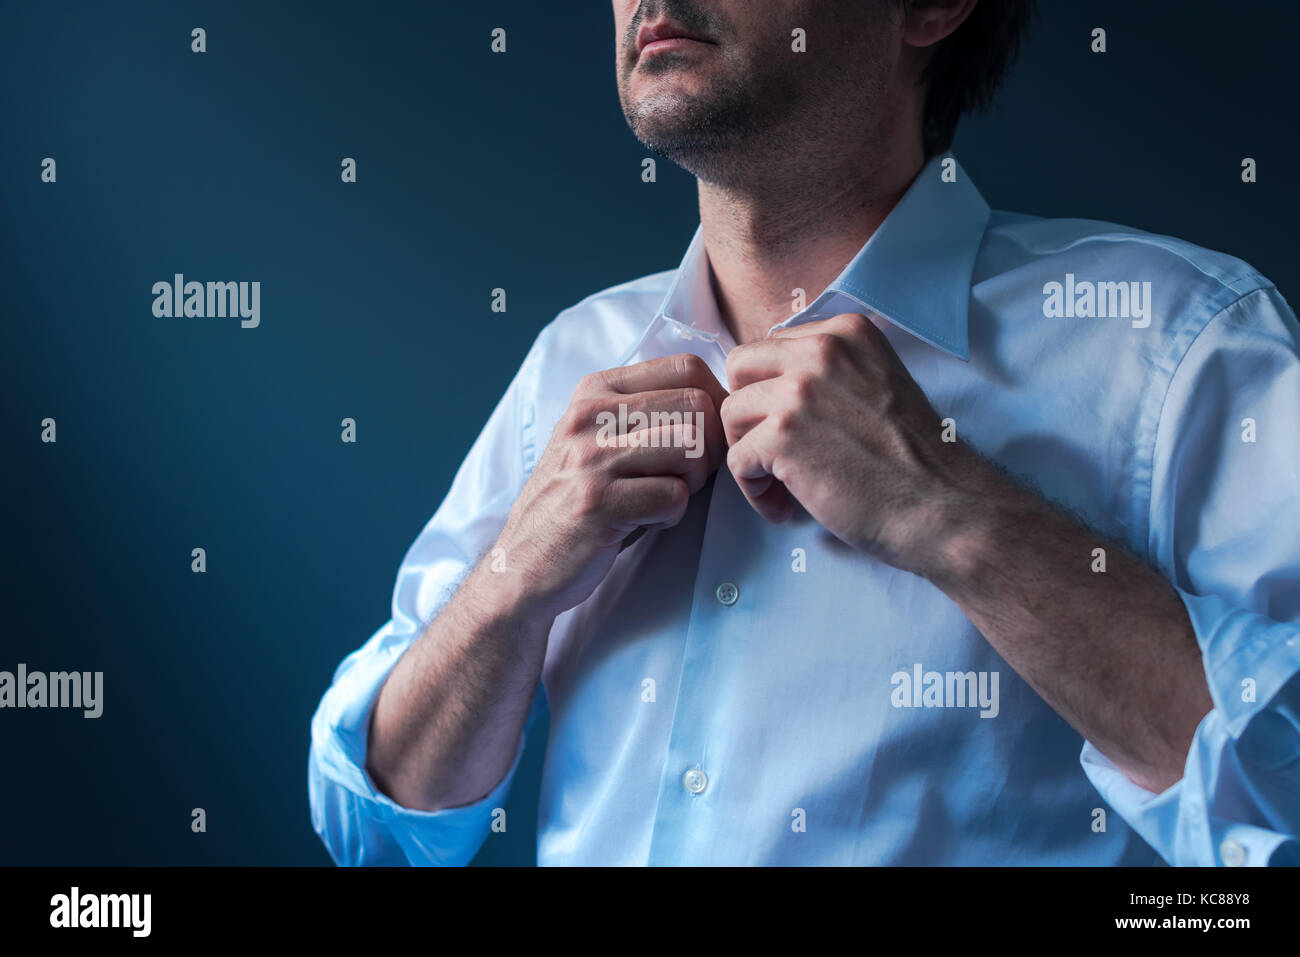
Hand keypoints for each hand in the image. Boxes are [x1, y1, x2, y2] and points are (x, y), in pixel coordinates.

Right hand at [492, 354, 727, 618]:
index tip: (706, 439)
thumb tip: (721, 399)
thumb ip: (647, 412)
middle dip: (710, 448)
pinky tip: (643, 521)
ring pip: (692, 448)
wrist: (522, 561)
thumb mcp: (600, 439)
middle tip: (687, 477)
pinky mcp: (596, 503)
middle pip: (698, 407)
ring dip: (692, 482)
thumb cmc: (577, 499)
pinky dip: (671, 516)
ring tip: (662, 497)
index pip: (687, 367)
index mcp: (595, 390)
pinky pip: (674, 497)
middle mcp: (589, 415)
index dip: (715, 405)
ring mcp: (590, 458)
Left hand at [720, 313, 982, 573]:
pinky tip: (783, 508)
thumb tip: (769, 385)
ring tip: (781, 487)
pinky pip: (737, 460)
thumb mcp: (876, 384)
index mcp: (846, 332)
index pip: (770, 348)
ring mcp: (800, 390)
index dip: (770, 392)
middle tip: (771, 453)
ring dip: (749, 456)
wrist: (945, 507)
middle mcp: (822, 350)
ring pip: (731, 415)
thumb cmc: (915, 461)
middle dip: (747, 413)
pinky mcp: (784, 435)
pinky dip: (754, 491)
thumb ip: (830, 372)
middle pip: (739, 369)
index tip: (792, 429)